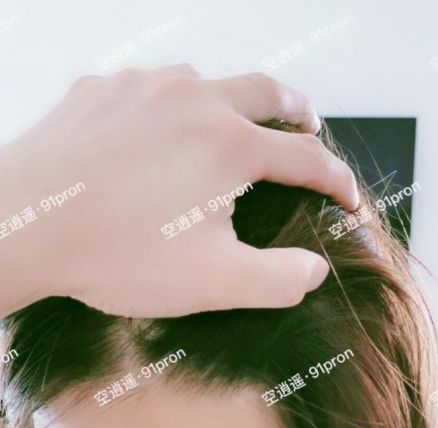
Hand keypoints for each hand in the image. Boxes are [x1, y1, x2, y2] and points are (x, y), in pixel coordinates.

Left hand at [0, 65, 357, 317]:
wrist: (27, 224)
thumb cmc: (119, 255)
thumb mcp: (214, 283)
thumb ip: (278, 280)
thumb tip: (315, 269)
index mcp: (230, 146)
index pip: (305, 158)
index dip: (336, 180)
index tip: (350, 197)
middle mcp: (194, 100)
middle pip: (265, 90)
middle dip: (297, 108)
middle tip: (309, 121)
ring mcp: (143, 88)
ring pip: (203, 79)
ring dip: (228, 98)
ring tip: (230, 122)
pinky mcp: (99, 91)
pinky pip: (146, 88)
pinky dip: (167, 106)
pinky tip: (157, 131)